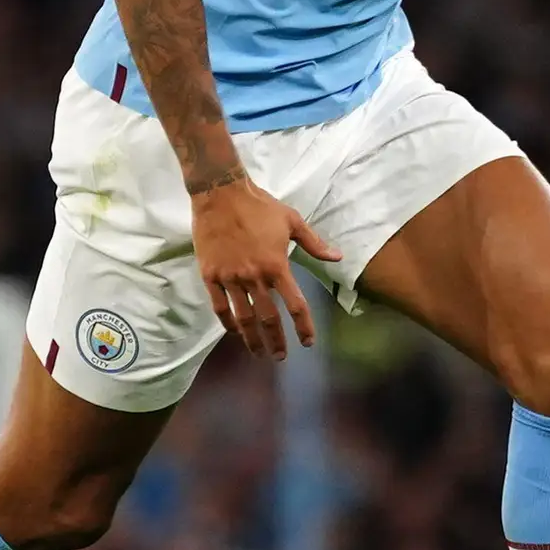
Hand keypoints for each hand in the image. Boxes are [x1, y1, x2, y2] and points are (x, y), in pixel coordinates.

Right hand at [189, 173, 338, 359]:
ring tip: (257, 352)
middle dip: (276, 341)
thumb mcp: (292, 221)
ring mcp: (231, 277)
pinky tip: (234, 331)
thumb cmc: (259, 206)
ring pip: (243, 318)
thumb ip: (315, 243)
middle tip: (280, 357)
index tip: (308, 342)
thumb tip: (338, 257)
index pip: (296, 305)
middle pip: (268, 319)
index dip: (304, 327)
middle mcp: (255, 277)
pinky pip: (220, 306)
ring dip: (251, 339)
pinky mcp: (211, 275)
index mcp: (277, 265)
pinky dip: (228, 323)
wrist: (220, 193)